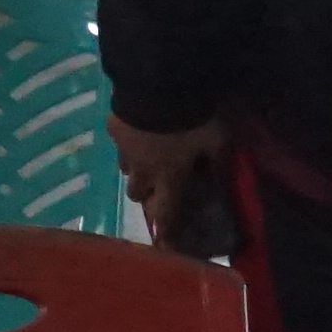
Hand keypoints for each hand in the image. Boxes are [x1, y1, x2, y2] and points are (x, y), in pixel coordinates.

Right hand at [108, 115, 221, 243]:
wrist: (159, 83)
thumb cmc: (192, 119)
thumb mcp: (217, 141)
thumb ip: (217, 160)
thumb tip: (219, 173)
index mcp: (168, 178)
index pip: (166, 214)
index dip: (166, 234)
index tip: (163, 248)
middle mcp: (142, 170)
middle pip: (136, 195)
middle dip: (146, 195)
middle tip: (159, 185)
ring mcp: (123, 149)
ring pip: (125, 169)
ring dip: (136, 168)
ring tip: (147, 155)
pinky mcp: (113, 127)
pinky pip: (119, 141)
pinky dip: (128, 140)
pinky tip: (138, 126)